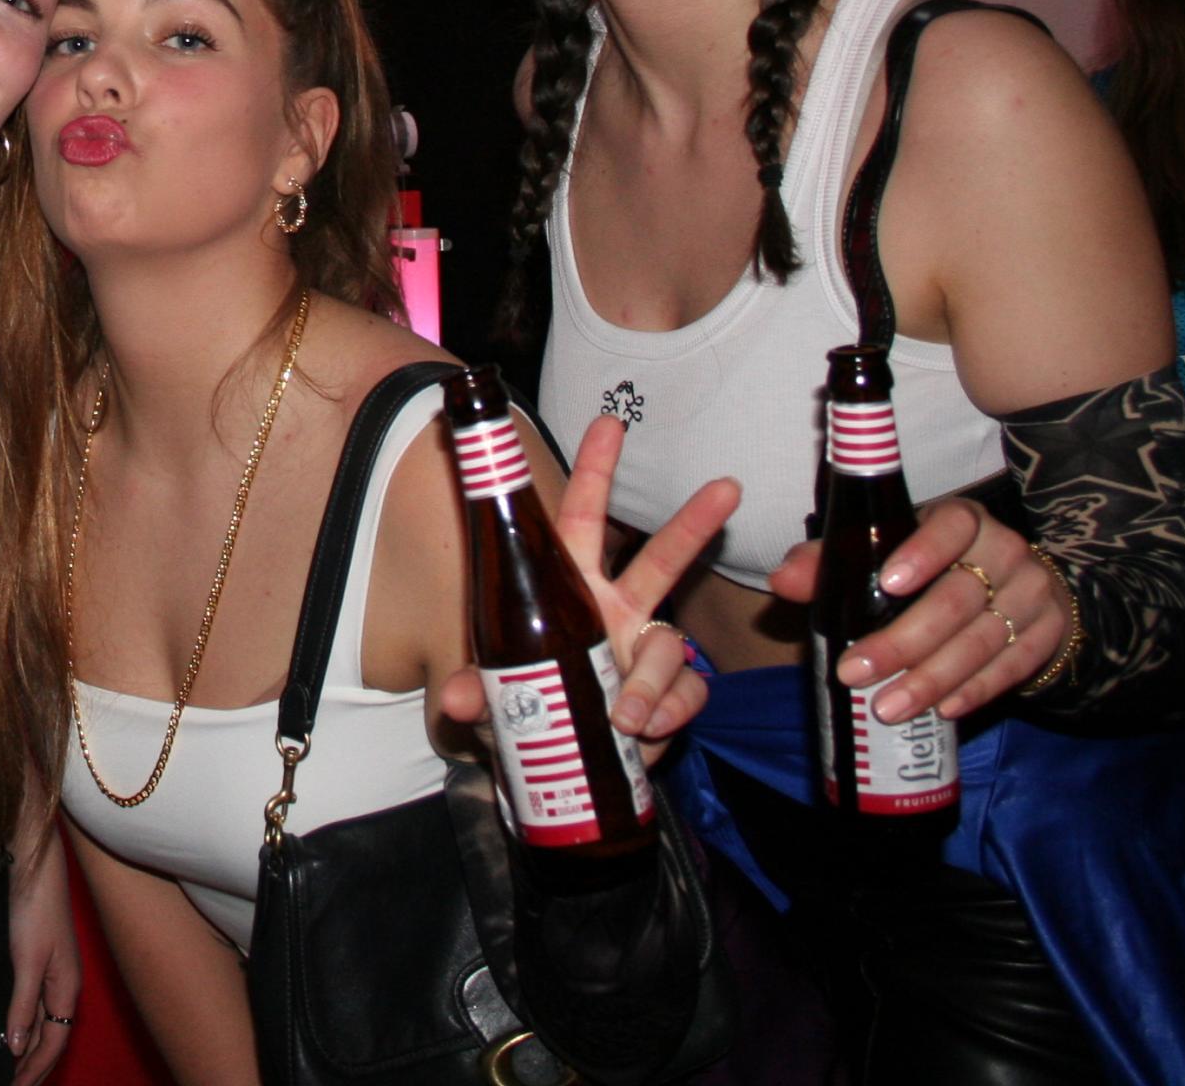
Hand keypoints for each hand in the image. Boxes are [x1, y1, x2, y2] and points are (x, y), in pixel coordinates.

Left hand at [1, 828, 79, 1081]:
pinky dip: (31, 1027)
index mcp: (66, 990)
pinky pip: (41, 1008)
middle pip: (54, 1039)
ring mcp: (57, 975)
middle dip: (37, 1067)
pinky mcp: (45, 963)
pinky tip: (19, 1032)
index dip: (35, 1070)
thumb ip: (23, 1006)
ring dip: (34, 1050)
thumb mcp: (26, 961)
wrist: (38, 868)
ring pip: (47, 1025)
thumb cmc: (35, 910)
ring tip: (17, 1071)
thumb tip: (18, 1048)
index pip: (53, 1043)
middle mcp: (65, 987)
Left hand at [442, 417, 736, 753]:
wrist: (564, 763)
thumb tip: (456, 704)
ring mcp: (647, 649)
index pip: (582, 516)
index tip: (609, 422)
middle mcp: (617, 610)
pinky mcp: (671, 693)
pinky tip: (644, 729)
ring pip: (672, 644)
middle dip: (696, 522)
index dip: (596, 469)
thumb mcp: (495, 696)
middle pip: (663, 557)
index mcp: (570, 587)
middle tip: (728, 486)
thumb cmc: (529, 707)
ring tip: (625, 716)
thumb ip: (477, 695)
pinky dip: (666, 712)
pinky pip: (686, 692)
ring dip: (650, 681)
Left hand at [766, 497, 1067, 722]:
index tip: (887, 583)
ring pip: (984, 639)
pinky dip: (976, 690)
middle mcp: (1005, 550)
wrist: (1019, 588)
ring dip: (933, 678)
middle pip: (957, 599)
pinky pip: (1013, 666)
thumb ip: (832, 561)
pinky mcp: (1049, 632)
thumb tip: (782, 581)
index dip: (922, 553)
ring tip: (888, 706)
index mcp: (963, 520)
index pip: (951, 526)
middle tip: (856, 672)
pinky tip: (942, 710)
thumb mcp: (888, 551)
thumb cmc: (935, 566)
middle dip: (905, 641)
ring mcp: (1033, 593)